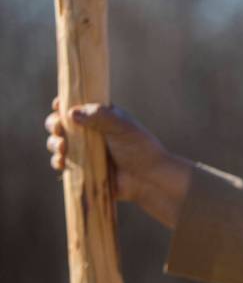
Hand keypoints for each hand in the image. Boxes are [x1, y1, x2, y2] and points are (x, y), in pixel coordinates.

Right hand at [45, 97, 192, 228]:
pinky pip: (62, 163)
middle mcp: (89, 133)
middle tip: (58, 128)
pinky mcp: (82, 168)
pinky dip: (57, 161)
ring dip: (54, 143)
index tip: (58, 106)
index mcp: (99, 117)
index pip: (76, 106)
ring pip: (58, 143)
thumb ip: (100, 116)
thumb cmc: (139, 148)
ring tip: (62, 147)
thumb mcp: (122, 127)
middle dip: (54, 124)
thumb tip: (71, 113)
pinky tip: (61, 162)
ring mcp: (85, 151)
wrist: (149, 178)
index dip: (63, 105)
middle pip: (61, 124)